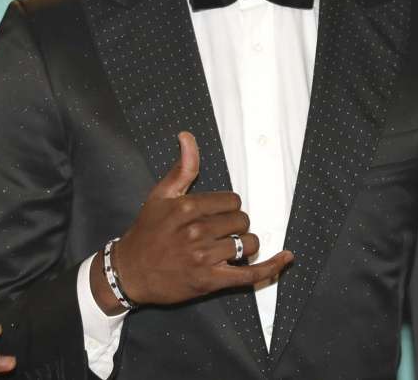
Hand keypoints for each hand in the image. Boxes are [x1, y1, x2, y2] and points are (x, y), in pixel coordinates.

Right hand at [91, 132, 292, 313]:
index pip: (232, 201)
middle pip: (242, 221)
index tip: (215, 214)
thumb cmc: (146, 232)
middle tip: (218, 232)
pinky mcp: (211, 281)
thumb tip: (188, 136)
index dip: (228, 207)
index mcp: (187, 207)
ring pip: (248, 243)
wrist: (130, 272)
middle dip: (236, 225)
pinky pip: (251, 274)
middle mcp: (197, 231)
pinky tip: (286, 258)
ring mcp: (205, 257)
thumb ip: (182, 168)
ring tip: (227, 248)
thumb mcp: (160, 196)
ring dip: (244, 244)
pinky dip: (272, 267)